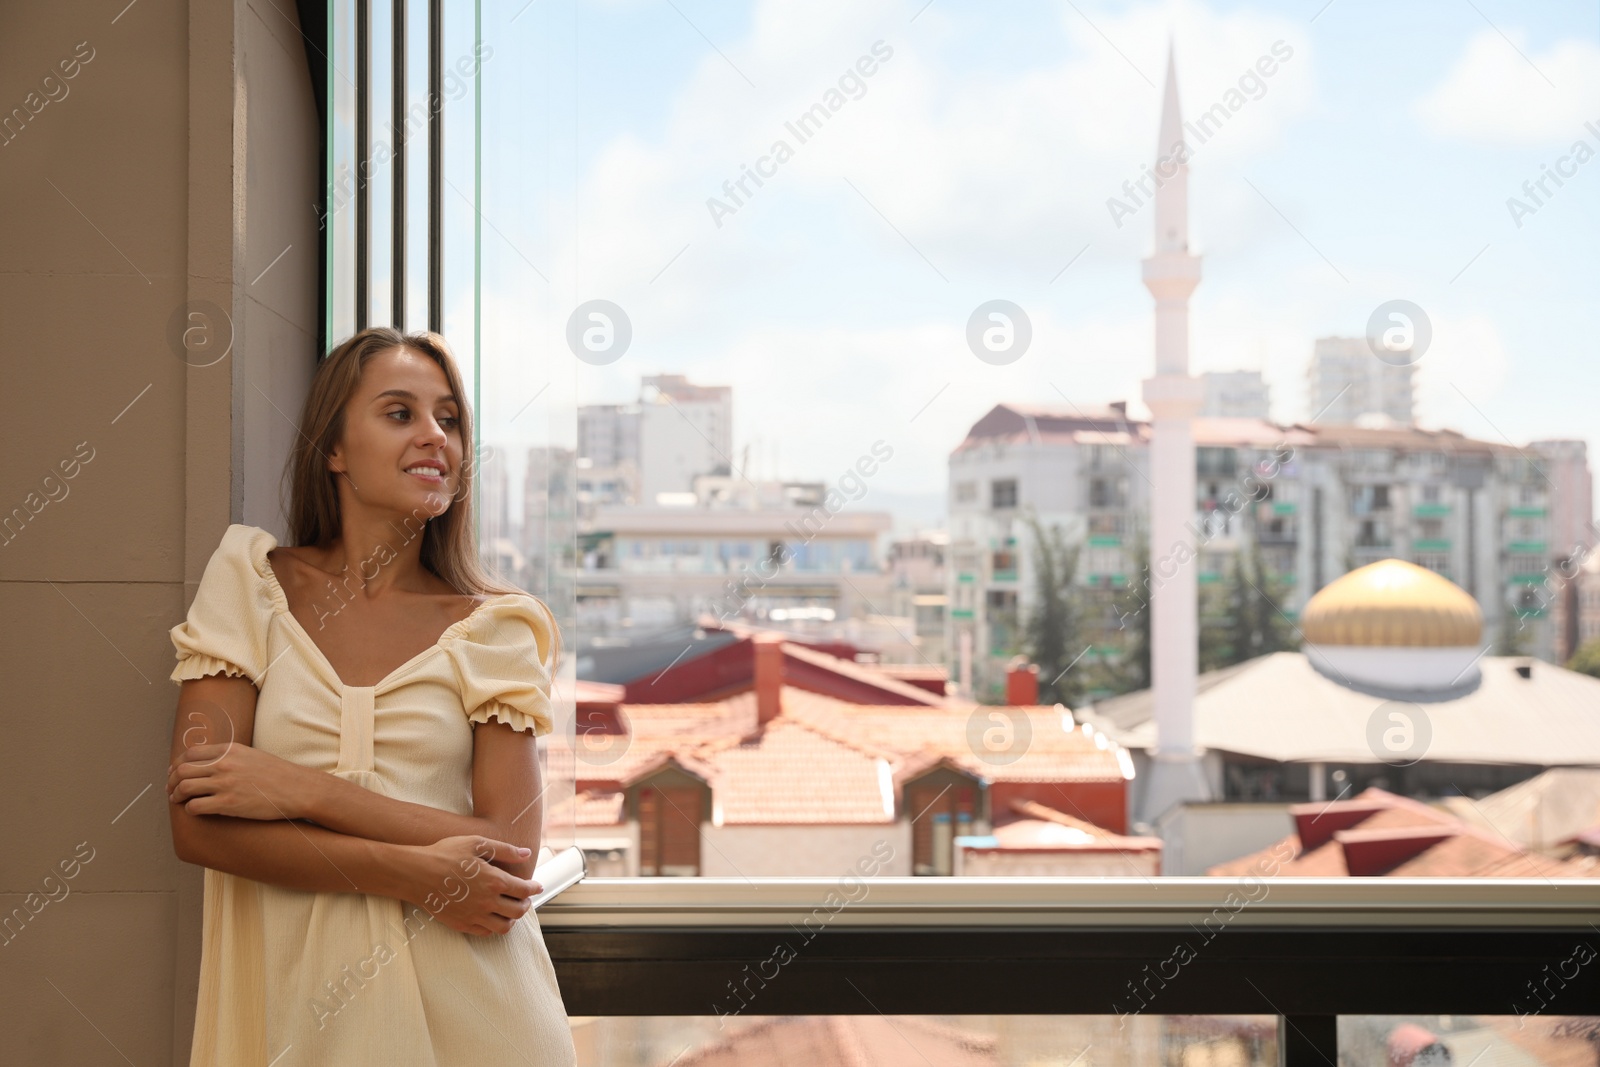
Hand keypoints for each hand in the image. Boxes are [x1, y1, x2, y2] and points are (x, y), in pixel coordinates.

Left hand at [167, 742, 314, 819]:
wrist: (297, 789)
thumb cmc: (277, 774)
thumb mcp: (252, 755)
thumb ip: (230, 756)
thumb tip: (209, 761)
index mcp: (230, 750)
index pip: (190, 753)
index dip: (177, 764)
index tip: (174, 772)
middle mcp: (224, 765)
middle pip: (183, 770)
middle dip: (171, 781)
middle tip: (171, 789)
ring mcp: (225, 784)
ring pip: (184, 788)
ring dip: (176, 795)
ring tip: (177, 800)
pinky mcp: (228, 804)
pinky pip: (195, 806)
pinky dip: (189, 809)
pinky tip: (194, 810)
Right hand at [402, 835, 542, 936]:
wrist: (416, 873)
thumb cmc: (445, 854)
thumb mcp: (477, 843)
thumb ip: (505, 850)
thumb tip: (527, 853)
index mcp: (494, 881)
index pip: (524, 890)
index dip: (534, 888)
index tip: (537, 886)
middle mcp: (487, 902)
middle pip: (518, 911)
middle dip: (526, 905)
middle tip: (525, 899)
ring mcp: (474, 916)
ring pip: (504, 927)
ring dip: (512, 919)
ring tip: (510, 910)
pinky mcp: (461, 924)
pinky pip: (485, 933)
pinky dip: (494, 927)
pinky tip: (492, 917)